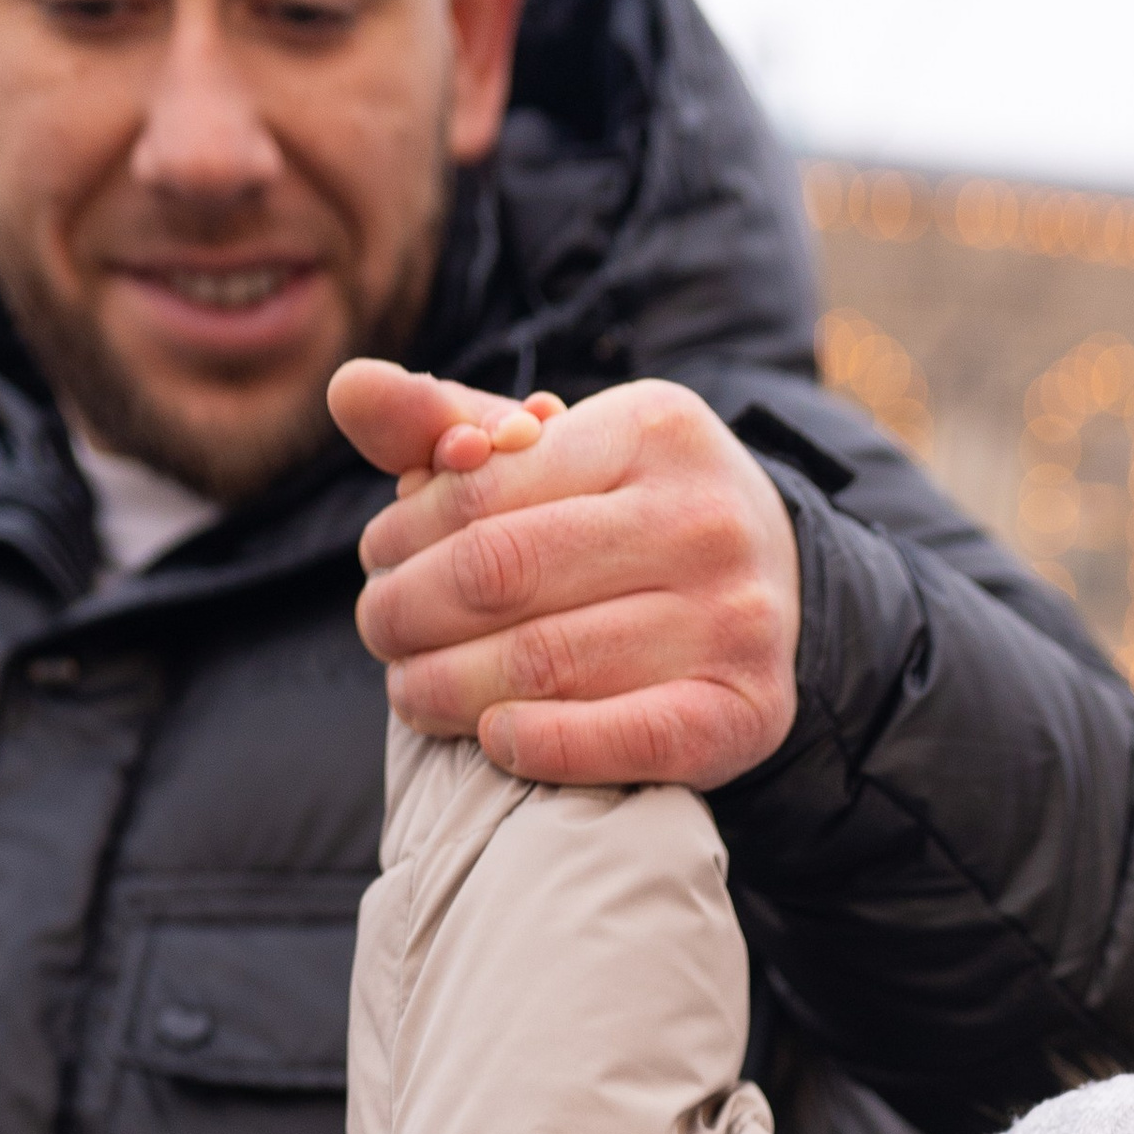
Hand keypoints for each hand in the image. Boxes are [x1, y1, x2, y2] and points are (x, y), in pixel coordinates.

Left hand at [328, 359, 802, 789]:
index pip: (479, 486)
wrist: (786, 594)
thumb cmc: (636, 521)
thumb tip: (348, 388)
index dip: (403, 533)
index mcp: (651, 428)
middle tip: (379, 633)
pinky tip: (493, 742)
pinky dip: (542, 746)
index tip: (377, 561)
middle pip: (499, 573)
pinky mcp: (747, 711)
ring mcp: (733, 619)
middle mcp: (702, 518)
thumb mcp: (562, 454)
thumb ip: (451, 426)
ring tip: (412, 692)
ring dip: (448, 688)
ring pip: (544, 660)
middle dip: (408, 610)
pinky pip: (626, 738)